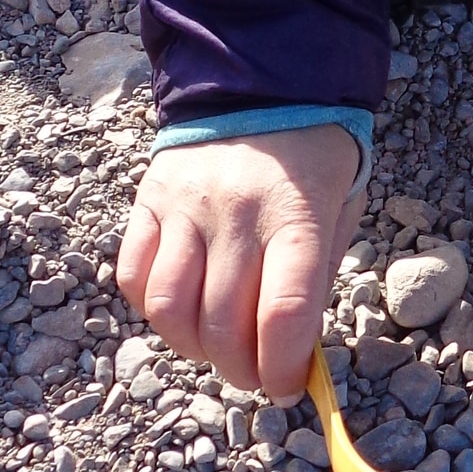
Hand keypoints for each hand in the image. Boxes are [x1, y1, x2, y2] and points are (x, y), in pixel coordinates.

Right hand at [116, 124, 362, 400]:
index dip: (281, 368)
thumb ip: (316, 278)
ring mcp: (185, 206)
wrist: (261, 83)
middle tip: (254, 374)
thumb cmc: (312, 159)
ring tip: (215, 346)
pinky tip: (181, 308)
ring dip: (191, 348)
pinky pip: (132, 275)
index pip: (284, 312)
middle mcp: (236, 213)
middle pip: (221, 323)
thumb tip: (292, 354)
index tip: (287, 387)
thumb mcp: (340, 209)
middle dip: (240, 370)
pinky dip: (151, 309)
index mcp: (296, 214)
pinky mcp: (148, 201)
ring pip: (168, 308)